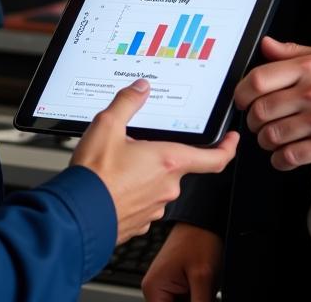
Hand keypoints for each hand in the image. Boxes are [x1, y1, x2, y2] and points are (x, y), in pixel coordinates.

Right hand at [71, 80, 238, 243]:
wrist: (77, 217)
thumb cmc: (95, 176)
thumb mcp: (107, 126)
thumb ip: (127, 103)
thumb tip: (141, 88)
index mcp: (168, 161)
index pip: (214, 158)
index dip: (228, 148)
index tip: (232, 139)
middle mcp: (168, 186)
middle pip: (178, 165)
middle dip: (162, 153)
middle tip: (141, 143)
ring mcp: (155, 207)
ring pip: (160, 184)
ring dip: (147, 173)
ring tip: (120, 163)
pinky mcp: (140, 222)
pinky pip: (145, 201)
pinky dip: (135, 191)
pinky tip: (116, 183)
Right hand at [141, 222, 222, 301]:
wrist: (206, 218)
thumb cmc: (199, 238)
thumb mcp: (203, 279)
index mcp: (153, 289)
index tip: (200, 300)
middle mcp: (155, 289)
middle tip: (206, 294)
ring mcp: (166, 287)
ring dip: (198, 301)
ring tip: (205, 287)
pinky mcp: (176, 285)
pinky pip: (187, 301)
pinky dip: (199, 299)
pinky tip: (207, 290)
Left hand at [233, 36, 310, 170]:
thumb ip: (294, 51)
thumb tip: (267, 45)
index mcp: (310, 68)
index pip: (259, 79)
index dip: (242, 92)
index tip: (241, 99)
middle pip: (261, 110)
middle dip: (252, 119)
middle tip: (256, 121)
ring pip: (272, 135)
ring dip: (265, 140)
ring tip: (270, 137)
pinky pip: (290, 156)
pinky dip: (279, 159)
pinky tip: (282, 155)